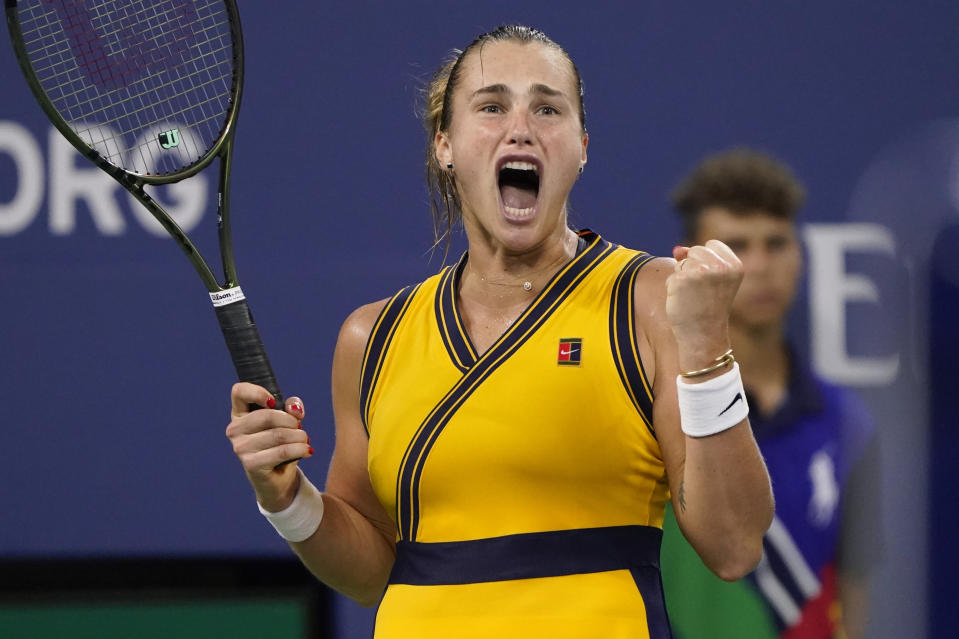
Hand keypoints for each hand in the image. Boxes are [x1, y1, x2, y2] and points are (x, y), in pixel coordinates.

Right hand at [226, 382, 312, 511]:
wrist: (279, 478)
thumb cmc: (280, 443)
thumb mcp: (287, 421)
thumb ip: (291, 408)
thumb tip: (295, 410)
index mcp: (240, 414)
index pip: (239, 392)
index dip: (258, 392)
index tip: (274, 402)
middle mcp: (235, 430)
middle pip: (267, 415)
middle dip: (291, 421)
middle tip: (300, 427)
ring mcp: (241, 448)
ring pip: (278, 434)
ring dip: (299, 436)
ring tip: (305, 440)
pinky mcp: (251, 464)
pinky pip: (282, 451)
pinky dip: (300, 449)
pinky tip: (307, 450)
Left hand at [666, 240, 742, 369]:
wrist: (703, 336)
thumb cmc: (707, 307)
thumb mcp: (711, 280)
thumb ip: (698, 259)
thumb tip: (677, 249)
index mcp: (734, 265)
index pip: (712, 244)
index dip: (706, 261)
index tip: (712, 282)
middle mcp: (720, 266)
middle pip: (695, 250)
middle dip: (692, 267)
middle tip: (701, 292)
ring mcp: (700, 272)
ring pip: (682, 261)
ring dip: (682, 276)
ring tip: (693, 296)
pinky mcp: (681, 280)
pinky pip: (671, 276)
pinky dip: (672, 287)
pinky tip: (683, 301)